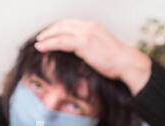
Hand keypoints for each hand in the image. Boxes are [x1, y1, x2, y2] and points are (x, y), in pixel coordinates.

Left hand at [35, 18, 151, 94]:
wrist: (126, 63)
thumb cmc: (116, 61)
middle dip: (50, 30)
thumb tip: (78, 52)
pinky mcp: (83, 43)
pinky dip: (49, 44)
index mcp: (93, 26)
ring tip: (38, 43)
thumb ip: (88, 46)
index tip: (50, 34)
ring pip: (60, 31)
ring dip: (46, 37)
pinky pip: (61, 41)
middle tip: (41, 38)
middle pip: (63, 24)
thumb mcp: (101, 48)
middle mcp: (89, 26)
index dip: (58, 27)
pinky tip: (41, 47)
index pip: (70, 23)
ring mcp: (86, 33)